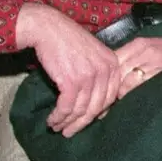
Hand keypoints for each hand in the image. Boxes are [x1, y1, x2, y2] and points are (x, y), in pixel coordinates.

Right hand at [15, 2, 121, 136]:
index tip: (85, 121)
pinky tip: (51, 120)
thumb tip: (99, 105)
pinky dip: (58, 116)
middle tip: (69, 132)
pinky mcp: (71, 81)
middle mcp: (104, 71)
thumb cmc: (68, 41)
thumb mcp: (93, 55)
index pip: (110, 98)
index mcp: (113, 64)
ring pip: (80, 110)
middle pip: (96, 108)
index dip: (97, 114)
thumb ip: (99, 75)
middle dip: (81, 123)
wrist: (48, 28)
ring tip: (56, 127)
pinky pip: (66, 107)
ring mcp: (89, 76)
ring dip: (66, 122)